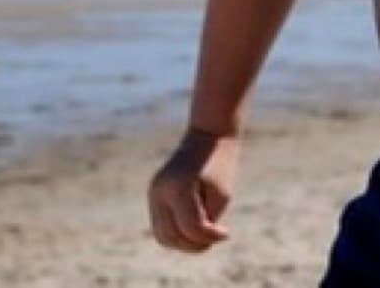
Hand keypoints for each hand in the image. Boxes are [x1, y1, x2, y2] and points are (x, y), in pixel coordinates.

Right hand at [147, 128, 240, 252]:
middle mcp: (160, 191)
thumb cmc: (221, 164)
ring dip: (184, 243)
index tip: (226, 232)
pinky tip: (195, 226)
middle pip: (171, 236)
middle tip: (214, 237)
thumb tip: (196, 244)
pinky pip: (161, 226)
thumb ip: (207, 222)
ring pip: (162, 236)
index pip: (191, 228)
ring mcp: (153, 193)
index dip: (211, 237)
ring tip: (205, 234)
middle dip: (194, 244)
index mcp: (178, 186)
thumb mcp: (222, 195)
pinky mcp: (154, 195)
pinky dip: (177, 233)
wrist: (209, 135)